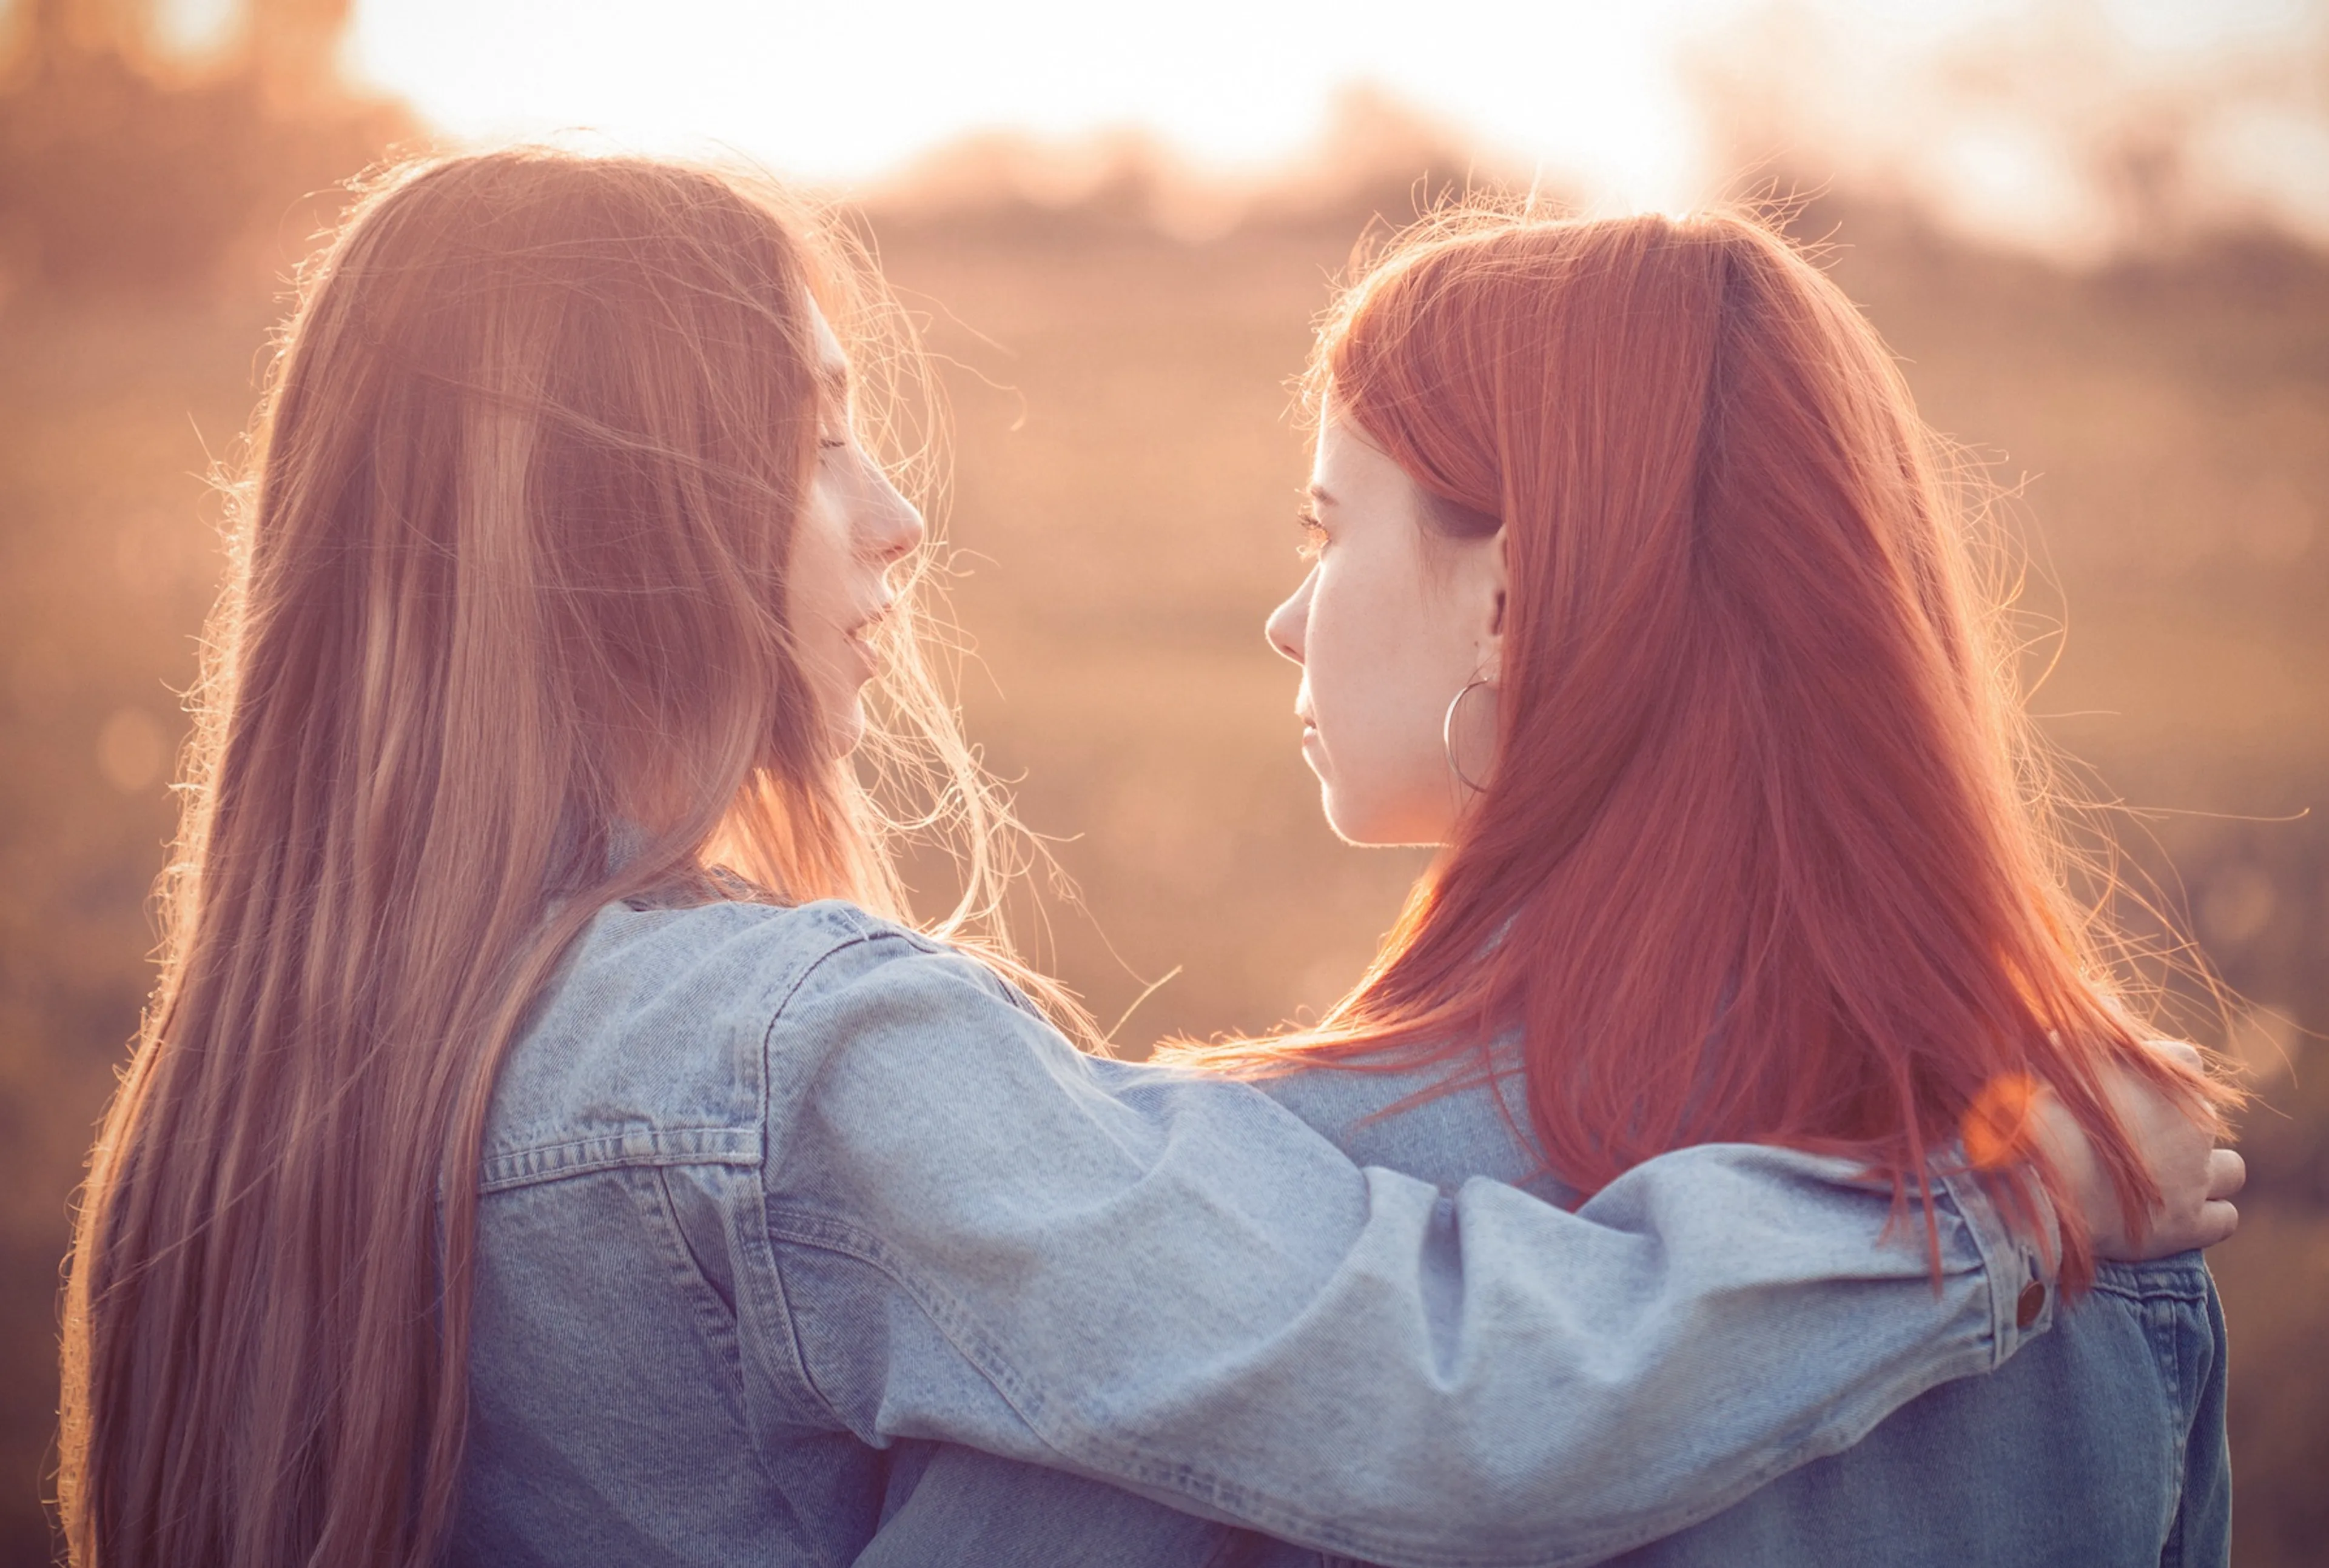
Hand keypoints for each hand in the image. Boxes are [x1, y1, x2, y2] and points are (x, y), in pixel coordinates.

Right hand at [2032, 1039, 2243, 1259]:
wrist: (2033, 1180)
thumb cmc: (2037, 1108)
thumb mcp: (2059, 1049)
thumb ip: (2095, 1029)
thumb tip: (2115, 1006)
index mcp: (2171, 1076)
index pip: (2184, 1062)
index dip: (2155, 1076)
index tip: (2124, 1089)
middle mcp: (2198, 1122)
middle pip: (2204, 1116)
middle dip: (2176, 1127)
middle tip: (2130, 1139)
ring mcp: (2197, 1176)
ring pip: (2231, 1170)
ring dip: (2207, 1172)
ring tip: (2164, 1179)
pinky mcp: (2189, 1225)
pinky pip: (2225, 1218)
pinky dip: (2206, 1217)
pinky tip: (2172, 1216)